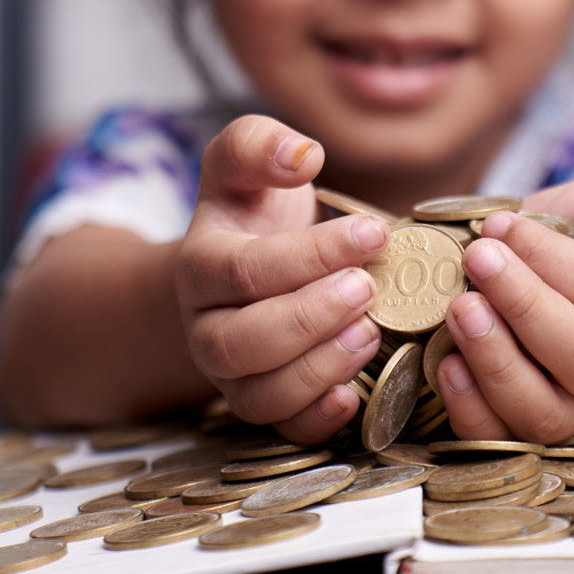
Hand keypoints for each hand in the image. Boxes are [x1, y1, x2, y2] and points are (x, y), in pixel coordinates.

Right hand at [175, 116, 387, 443]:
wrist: (242, 266)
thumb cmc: (253, 212)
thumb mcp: (246, 163)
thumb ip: (259, 143)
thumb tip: (302, 154)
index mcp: (200, 265)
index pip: (245, 269)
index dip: (311, 255)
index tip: (373, 233)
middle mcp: (206, 327)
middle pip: (243, 340)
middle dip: (310, 318)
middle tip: (368, 288)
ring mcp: (230, 375)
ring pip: (259, 393)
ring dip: (319, 368)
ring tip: (370, 332)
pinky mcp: (262, 405)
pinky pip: (283, 430)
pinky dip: (317, 420)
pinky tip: (353, 394)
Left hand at [436, 154, 573, 443]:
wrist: (557, 295)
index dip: (550, 258)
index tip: (500, 224)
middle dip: (522, 304)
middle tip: (476, 258)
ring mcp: (571, 411)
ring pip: (542, 408)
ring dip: (495, 360)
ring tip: (458, 308)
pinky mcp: (524, 434)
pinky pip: (500, 438)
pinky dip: (470, 408)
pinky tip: (442, 363)